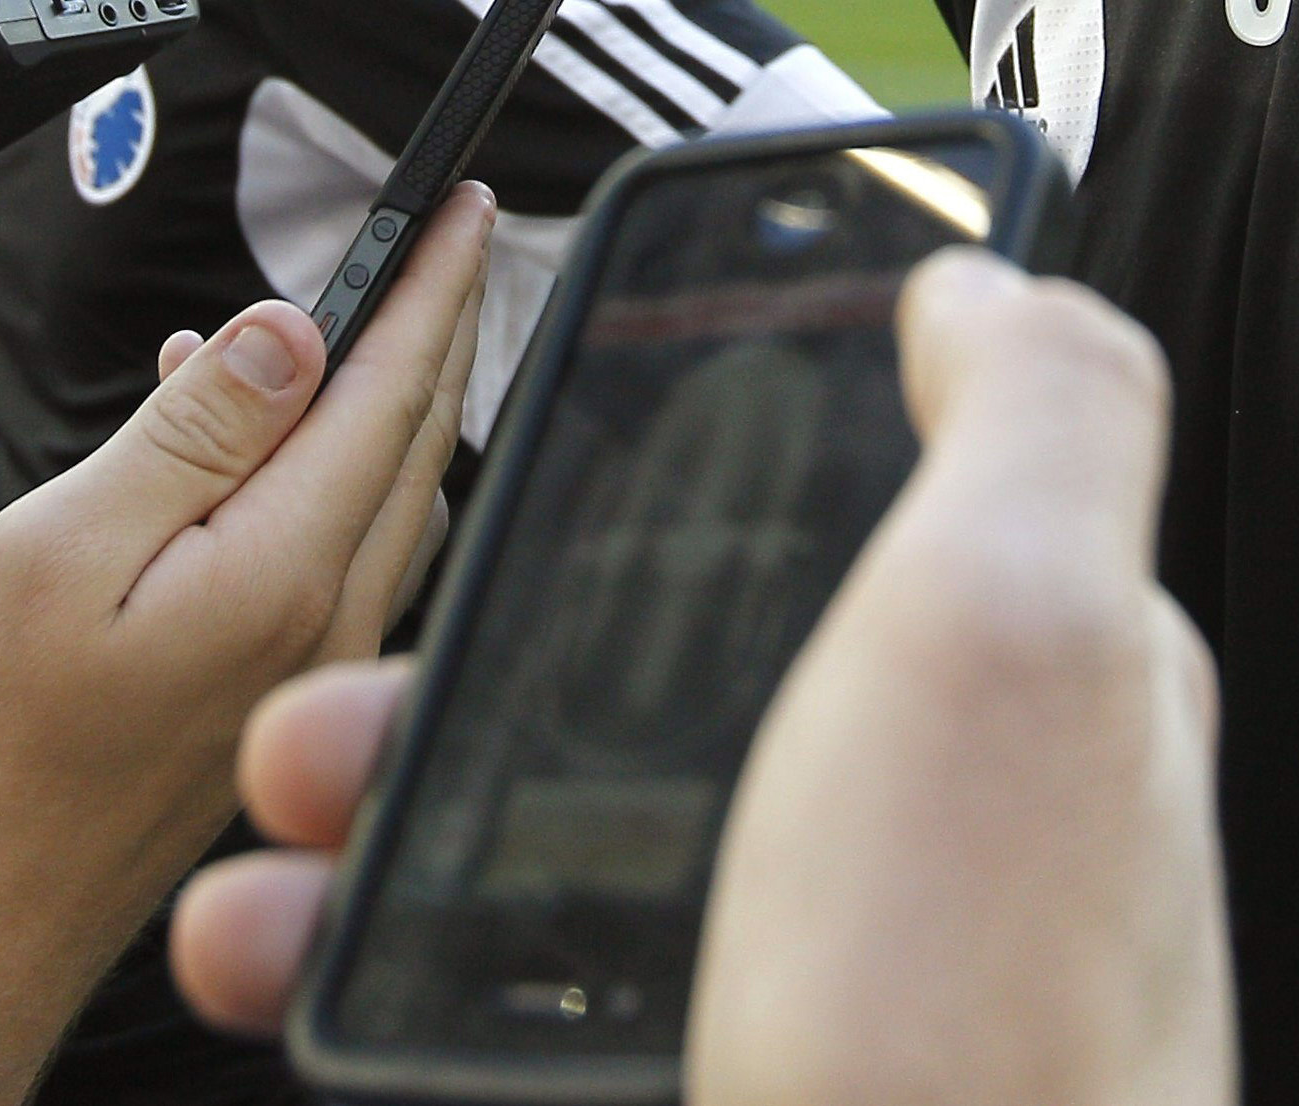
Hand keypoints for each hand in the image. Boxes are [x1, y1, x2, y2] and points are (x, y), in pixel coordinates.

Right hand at [0, 188, 492, 1105]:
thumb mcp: (62, 546)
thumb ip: (192, 432)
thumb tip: (294, 330)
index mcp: (287, 570)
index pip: (393, 391)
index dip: (430, 284)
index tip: (461, 202)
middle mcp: (329, 624)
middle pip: (411, 440)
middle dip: (431, 327)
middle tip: (435, 236)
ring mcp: (308, 671)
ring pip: (382, 498)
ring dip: (374, 399)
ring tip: (334, 316)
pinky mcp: (268, 703)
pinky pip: (331, 554)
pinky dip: (316, 472)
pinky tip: (232, 442)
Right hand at [174, 251, 1233, 1105]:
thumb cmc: (975, 1021)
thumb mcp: (1033, 629)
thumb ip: (1039, 415)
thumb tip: (991, 273)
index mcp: (1019, 678)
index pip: (867, 486)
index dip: (708, 433)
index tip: (544, 428)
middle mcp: (922, 814)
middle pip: (660, 659)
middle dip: (462, 650)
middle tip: (322, 695)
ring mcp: (811, 963)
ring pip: (556, 827)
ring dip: (377, 810)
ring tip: (259, 842)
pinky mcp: (713, 1074)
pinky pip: (509, 992)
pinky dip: (375, 964)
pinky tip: (289, 960)